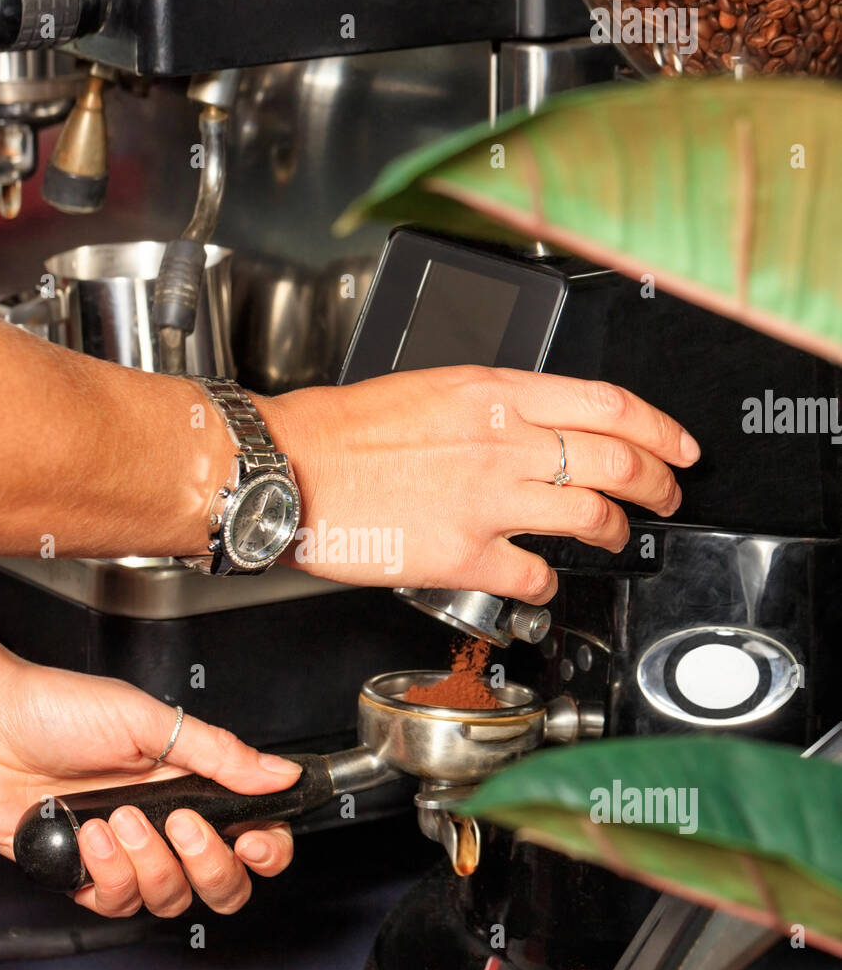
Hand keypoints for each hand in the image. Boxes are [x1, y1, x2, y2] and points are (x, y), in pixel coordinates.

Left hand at [0, 658, 298, 917]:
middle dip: (210, 865)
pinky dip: (107, 871)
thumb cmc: (57, 710)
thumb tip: (280, 773)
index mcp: (192, 783)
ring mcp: (127, 853)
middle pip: (222, 883)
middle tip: (183, 826)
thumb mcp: (149, 721)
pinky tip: (88, 834)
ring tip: (118, 818)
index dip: (266, 850)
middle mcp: (166, 823)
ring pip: (170, 898)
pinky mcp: (86, 876)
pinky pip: (118, 902)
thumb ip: (219, 754)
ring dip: (149, 862)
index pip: (254, 834)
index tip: (253, 840)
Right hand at [261, 368, 699, 598]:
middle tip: (667, 495)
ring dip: (616, 530)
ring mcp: (488, 500)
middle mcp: (503, 442)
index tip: (677, 446)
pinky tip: (542, 580)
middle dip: (658, 483)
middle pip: (617, 461)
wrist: (291, 468)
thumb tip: (537, 425)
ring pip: (591, 516)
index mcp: (496, 392)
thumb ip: (494, 405)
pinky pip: (535, 576)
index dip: (659, 429)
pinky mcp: (464, 555)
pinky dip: (549, 582)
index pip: (608, 404)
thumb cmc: (343, 431)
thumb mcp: (431, 387)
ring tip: (616, 535)